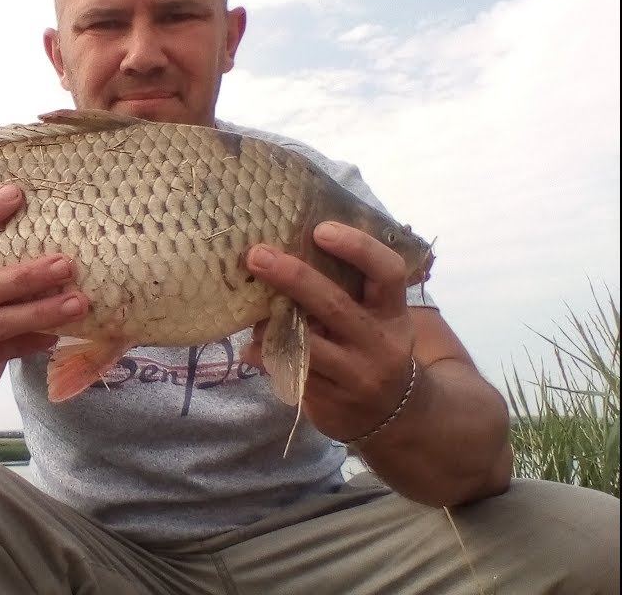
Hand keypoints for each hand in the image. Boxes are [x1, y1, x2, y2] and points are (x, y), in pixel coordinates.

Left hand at [241, 221, 416, 443]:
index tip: (320, 230)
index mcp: (393, 312)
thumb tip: (288, 246)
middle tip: (257, 255)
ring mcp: (356, 375)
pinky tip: (250, 349)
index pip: (387, 272)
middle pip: (335, 305)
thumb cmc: (374, 346)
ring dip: (272, 324)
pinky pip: (292, 373)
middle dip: (294, 278)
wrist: (396, 415)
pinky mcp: (332, 401)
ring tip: (247, 308)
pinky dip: (267, 357)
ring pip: (308, 345)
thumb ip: (349, 289)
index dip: (358, 247)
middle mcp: (379, 343)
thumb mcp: (378, 317)